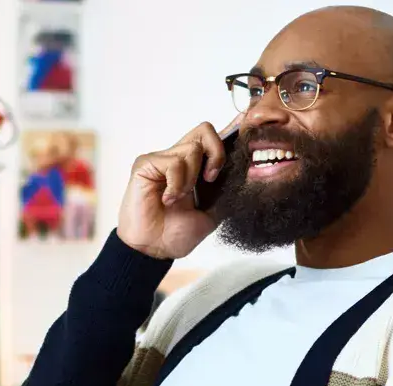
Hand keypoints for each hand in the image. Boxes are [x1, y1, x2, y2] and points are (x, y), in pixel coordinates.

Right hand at [117, 119, 234, 259]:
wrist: (155, 249)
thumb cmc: (177, 233)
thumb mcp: (212, 212)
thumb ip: (225, 191)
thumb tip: (246, 172)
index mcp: (195, 167)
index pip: (212, 139)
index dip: (230, 132)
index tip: (244, 135)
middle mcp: (178, 158)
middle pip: (205, 130)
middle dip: (216, 154)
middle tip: (211, 179)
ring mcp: (161, 159)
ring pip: (191, 149)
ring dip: (191, 179)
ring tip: (180, 198)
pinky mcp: (146, 164)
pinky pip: (173, 163)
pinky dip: (176, 184)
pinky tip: (167, 199)